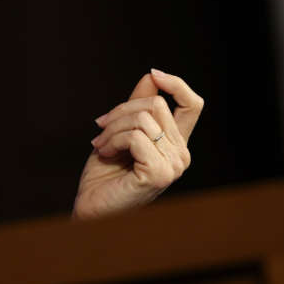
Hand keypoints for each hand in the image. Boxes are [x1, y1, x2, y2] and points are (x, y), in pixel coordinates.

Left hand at [72, 68, 203, 218]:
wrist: (91, 209)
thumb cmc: (104, 176)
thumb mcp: (120, 133)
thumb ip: (136, 107)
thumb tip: (152, 76)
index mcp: (175, 144)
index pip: (193, 104)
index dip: (176, 84)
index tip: (153, 74)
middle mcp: (181, 154)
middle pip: (156, 104)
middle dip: (120, 110)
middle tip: (100, 129)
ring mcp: (173, 166)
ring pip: (142, 118)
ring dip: (112, 128)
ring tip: (100, 145)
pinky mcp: (159, 173)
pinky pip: (135, 136)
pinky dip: (112, 140)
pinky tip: (104, 154)